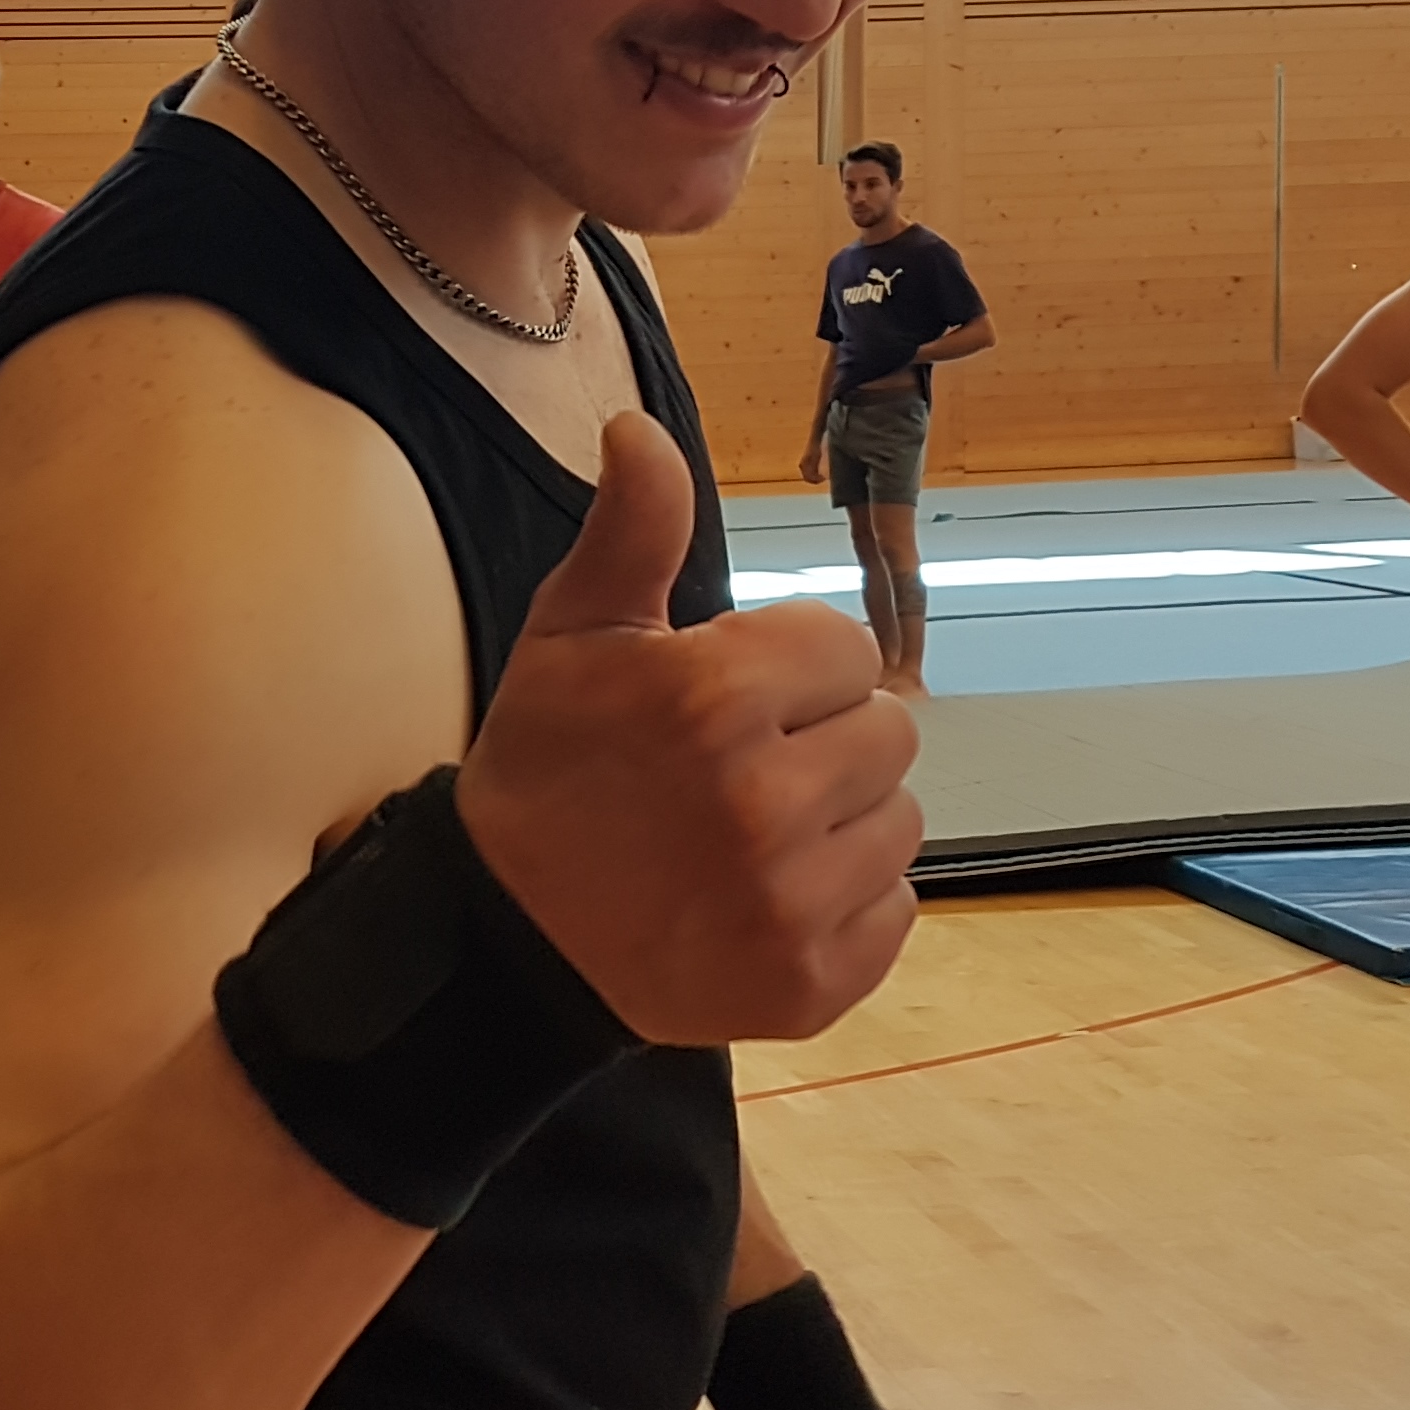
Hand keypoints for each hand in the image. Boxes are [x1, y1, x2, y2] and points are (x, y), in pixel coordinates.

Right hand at [460, 412, 919, 1042]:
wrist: (508, 938)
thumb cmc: (549, 773)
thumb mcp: (572, 637)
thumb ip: (632, 531)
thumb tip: (640, 428)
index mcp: (712, 697)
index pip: (846, 648)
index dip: (791, 669)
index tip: (729, 703)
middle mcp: (762, 800)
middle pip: (888, 732)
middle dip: (825, 741)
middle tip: (741, 773)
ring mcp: (791, 901)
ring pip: (900, 822)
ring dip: (841, 823)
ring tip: (753, 838)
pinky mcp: (813, 982)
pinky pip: (895, 909)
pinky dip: (845, 906)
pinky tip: (767, 901)